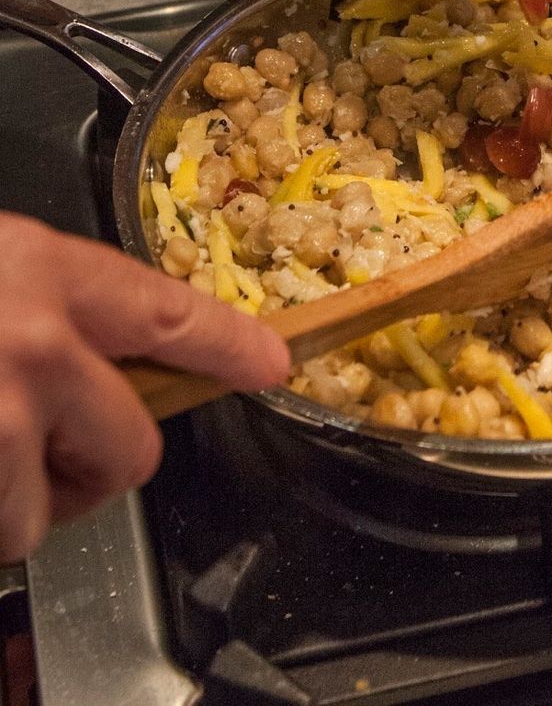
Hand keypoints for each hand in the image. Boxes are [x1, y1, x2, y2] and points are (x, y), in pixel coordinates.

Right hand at [0, 211, 288, 563]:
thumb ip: (48, 300)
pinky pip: (1, 532)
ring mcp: (2, 415)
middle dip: (94, 463)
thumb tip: (95, 343)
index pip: (168, 313)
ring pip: (52, 508)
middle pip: (134, 445)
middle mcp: (37, 342)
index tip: (273, 365)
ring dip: (19, 500)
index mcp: (43, 269)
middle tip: (42, 448)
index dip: (228, 346)